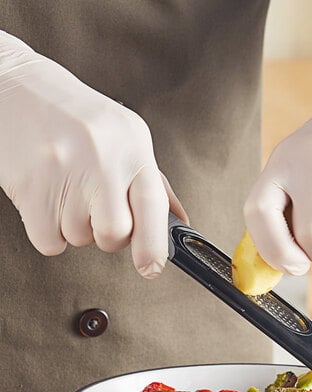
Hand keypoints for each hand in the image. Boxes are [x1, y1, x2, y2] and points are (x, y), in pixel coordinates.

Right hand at [0, 31, 187, 277]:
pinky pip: (48, 241)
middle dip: (108, 237)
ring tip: (66, 189)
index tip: (151, 268)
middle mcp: (102, 156)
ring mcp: (63, 168)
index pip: (153, 204)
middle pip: (115, 233)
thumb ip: (153, 183)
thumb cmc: (76, 118)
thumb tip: (178, 222)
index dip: (154, 244)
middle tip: (97, 212)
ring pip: (79, 238)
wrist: (14, 86)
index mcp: (133, 145)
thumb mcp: (125, 137)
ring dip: (75, 227)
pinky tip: (47, 197)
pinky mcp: (28, 184)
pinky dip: (48, 231)